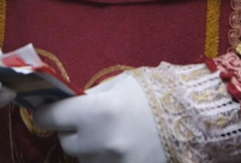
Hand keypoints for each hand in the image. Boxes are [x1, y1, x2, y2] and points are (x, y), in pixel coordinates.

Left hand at [34, 73, 164, 162]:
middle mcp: (102, 142)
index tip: (45, 110)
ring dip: (89, 148)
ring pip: (84, 160)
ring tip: (108, 135)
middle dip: (71, 131)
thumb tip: (67, 105)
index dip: (45, 112)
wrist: (195, 117)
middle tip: (85, 121)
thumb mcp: (120, 84)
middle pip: (66, 142)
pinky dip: (104, 159)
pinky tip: (117, 148)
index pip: (51, 117)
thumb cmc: (156, 93)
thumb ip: (90, 96)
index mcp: (98, 112)